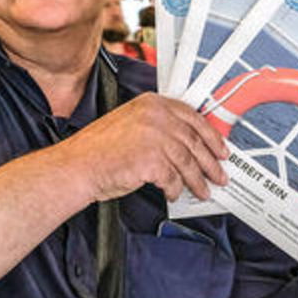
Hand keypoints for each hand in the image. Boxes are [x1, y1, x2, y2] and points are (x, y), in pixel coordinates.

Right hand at [66, 93, 228, 202]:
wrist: (77, 167)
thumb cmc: (99, 151)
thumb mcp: (132, 125)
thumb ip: (161, 128)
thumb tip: (188, 146)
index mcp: (152, 103)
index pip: (193, 117)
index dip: (211, 136)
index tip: (220, 148)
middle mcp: (156, 116)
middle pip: (195, 142)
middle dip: (210, 163)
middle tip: (219, 174)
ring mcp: (154, 137)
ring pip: (188, 163)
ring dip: (197, 181)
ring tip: (202, 190)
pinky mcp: (152, 160)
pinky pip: (173, 179)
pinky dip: (175, 189)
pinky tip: (173, 193)